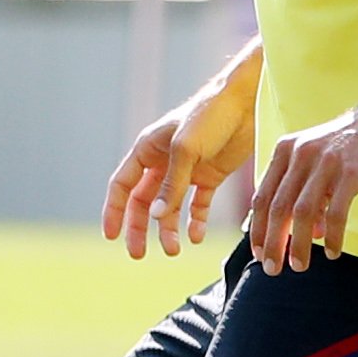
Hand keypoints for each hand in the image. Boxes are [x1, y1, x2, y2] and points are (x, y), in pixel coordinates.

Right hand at [102, 69, 257, 256]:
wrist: (247, 103)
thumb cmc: (210, 116)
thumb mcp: (186, 150)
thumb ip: (171, 185)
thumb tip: (155, 217)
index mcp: (147, 150)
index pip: (122, 185)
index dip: (114, 210)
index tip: (111, 236)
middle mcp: (163, 162)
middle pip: (142, 202)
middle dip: (139, 228)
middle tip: (138, 254)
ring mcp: (186, 171)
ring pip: (168, 207)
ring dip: (167, 229)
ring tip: (174, 250)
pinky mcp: (209, 176)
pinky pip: (197, 205)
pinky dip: (195, 221)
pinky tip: (196, 236)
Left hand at [242, 102, 357, 273]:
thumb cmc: (350, 144)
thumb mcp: (316, 159)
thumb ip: (305, 191)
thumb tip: (305, 232)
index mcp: (285, 151)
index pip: (262, 197)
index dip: (258, 229)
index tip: (259, 253)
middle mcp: (300, 155)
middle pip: (277, 208)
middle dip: (273, 243)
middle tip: (273, 269)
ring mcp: (325, 163)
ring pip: (302, 213)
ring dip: (298, 244)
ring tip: (300, 265)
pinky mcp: (351, 172)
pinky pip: (336, 212)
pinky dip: (331, 236)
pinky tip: (332, 252)